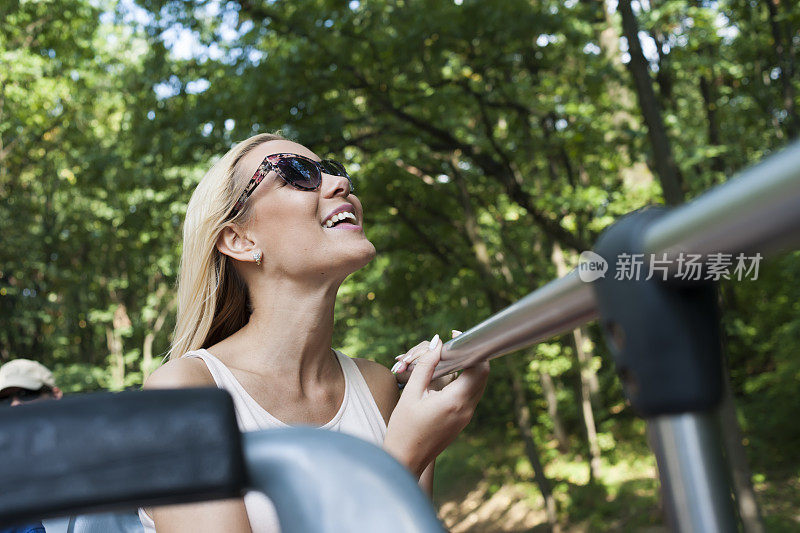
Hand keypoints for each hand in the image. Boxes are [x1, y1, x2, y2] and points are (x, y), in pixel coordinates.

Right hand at [383, 332, 489, 476]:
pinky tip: (448, 377)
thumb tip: (437, 344)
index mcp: (455, 401)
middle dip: (472, 356)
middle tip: (453, 347)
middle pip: (483, 375)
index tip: (456, 338)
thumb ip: (426, 365)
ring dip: (470, 369)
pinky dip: (465, 382)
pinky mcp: (463, 421)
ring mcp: (467, 417)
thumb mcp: (411, 393)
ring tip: (449, 359)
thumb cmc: (404, 427)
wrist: (406, 459)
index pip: (479, 368)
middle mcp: (466, 409)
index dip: (471, 348)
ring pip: (479, 385)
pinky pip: (471, 395)